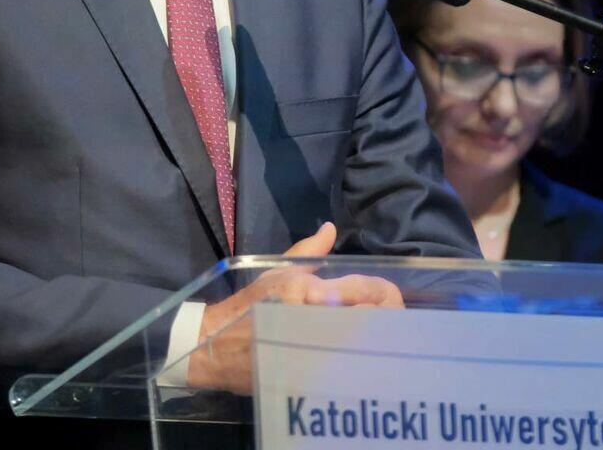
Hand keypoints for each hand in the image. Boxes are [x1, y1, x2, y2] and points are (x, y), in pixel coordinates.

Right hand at [185, 222, 403, 392]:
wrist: (216, 347)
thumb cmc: (250, 305)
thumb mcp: (280, 272)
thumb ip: (311, 251)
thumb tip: (330, 229)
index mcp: (311, 290)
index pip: (365, 289)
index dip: (380, 292)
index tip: (382, 295)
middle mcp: (315, 319)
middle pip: (373, 319)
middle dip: (383, 317)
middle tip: (385, 318)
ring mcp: (315, 349)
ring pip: (364, 344)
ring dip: (374, 339)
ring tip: (376, 337)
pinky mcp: (311, 373)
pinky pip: (349, 366)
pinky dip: (359, 360)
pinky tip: (361, 358)